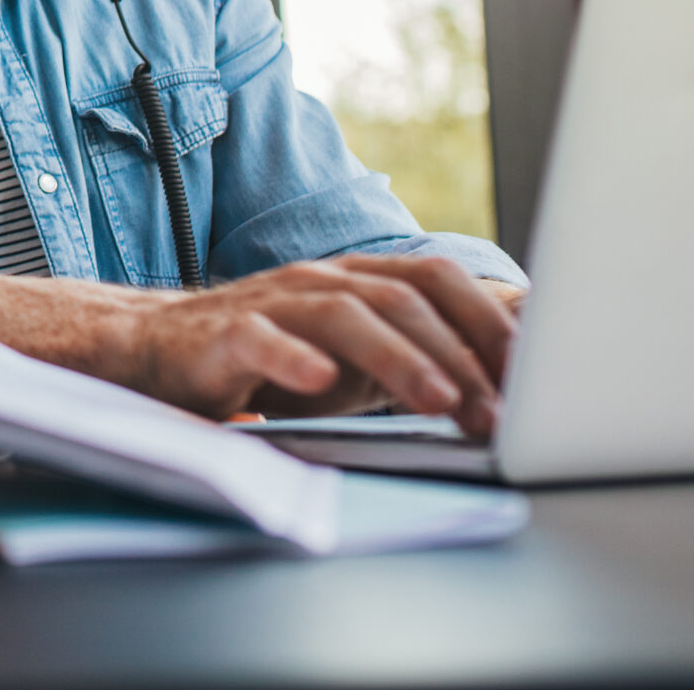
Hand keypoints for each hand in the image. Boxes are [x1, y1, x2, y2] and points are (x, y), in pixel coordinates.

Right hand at [106, 255, 517, 439]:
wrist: (159, 350)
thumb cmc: (272, 359)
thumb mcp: (354, 358)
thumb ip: (417, 356)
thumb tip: (511, 381)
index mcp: (356, 281)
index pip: (436, 280)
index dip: (488, 320)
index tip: (534, 373)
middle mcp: (319, 282)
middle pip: (402, 300)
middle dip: (458, 356)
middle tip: (494, 413)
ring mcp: (270, 304)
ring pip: (344, 314)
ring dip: (400, 358)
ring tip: (438, 402)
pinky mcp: (220, 335)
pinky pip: (259, 339)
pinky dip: (291, 359)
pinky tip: (317, 383)